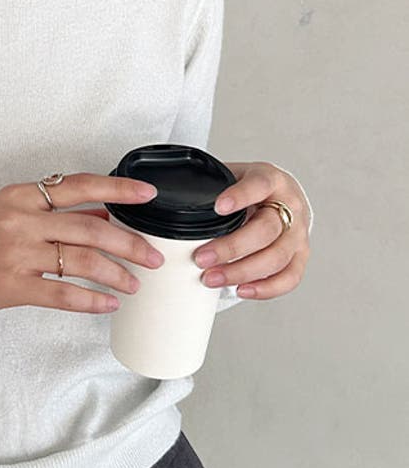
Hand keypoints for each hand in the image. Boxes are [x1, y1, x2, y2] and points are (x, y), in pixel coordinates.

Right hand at [0, 173, 166, 318]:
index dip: (119, 189)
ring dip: (117, 274)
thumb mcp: (6, 213)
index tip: (147, 196)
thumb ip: (51, 212)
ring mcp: (15, 252)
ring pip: (82, 260)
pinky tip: (106, 304)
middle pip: (91, 226)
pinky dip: (91, 300)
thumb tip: (99, 212)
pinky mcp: (9, 285)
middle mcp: (20, 219)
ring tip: (134, 284)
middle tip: (153, 257)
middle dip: (131, 243)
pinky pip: (62, 293)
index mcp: (21, 195)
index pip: (80, 185)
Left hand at [192, 162, 311, 299]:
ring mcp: (299, 233)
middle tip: (200, 259)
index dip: (240, 196)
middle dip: (231, 248)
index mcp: (271, 180)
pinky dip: (265, 288)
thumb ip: (210, 185)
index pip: (259, 185)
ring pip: (277, 257)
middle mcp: (291, 206)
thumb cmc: (250, 188)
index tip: (218, 207)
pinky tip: (240, 291)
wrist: (281, 196)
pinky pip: (289, 277)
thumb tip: (168, 199)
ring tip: (211, 278)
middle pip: (266, 230)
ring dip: (242, 272)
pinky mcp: (301, 256)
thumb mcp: (231, 176)